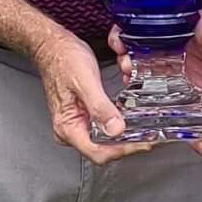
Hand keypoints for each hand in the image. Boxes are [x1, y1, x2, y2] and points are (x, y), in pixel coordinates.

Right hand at [35, 30, 138, 161]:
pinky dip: (119, 126)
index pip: (99, 153)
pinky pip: (104, 129)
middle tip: (148, 137)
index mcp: (68, 127)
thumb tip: (116, 130)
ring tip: (143, 131)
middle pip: (104, 151)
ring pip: (105, 142)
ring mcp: (76, 125)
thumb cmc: (63, 60)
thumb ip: (100, 107)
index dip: (123, 151)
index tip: (143, 143)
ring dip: (125, 136)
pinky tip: (130, 120)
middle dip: (127, 144)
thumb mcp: (85, 81)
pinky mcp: (83, 118)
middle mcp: (70, 130)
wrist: (53, 47)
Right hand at [109, 12, 201, 96]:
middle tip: (124, 59)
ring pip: (142, 66)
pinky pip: (155, 86)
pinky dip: (144, 89)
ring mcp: (170, 65)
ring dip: (130, 70)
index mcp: (178, 28)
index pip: (147, 24)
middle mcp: (169, 46)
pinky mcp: (175, 83)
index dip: (130, 29)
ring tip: (128, 74)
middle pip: (138, 46)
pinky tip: (137, 91)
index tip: (121, 34)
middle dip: (125, 51)